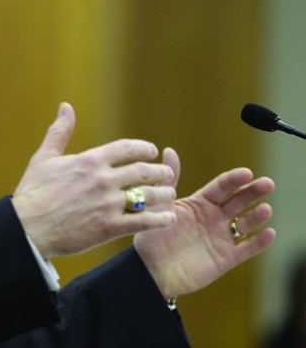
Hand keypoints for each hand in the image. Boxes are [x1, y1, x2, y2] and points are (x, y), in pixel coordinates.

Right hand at [12, 103, 177, 257]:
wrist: (27, 228)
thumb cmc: (33, 192)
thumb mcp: (45, 157)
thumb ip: (60, 131)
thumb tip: (66, 107)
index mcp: (90, 160)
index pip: (127, 148)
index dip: (144, 148)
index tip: (152, 151)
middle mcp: (103, 179)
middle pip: (143, 171)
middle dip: (160, 172)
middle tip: (167, 174)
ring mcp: (107, 204)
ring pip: (148, 195)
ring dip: (164, 194)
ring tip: (170, 194)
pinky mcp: (109, 227)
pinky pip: (144, 222)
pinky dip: (160, 219)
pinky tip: (168, 218)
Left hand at [134, 148, 275, 298]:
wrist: (150, 270)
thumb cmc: (152, 236)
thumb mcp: (161, 206)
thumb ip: (169, 181)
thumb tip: (169, 150)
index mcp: (200, 203)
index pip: (221, 187)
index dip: (234, 180)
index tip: (247, 172)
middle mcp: (214, 218)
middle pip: (238, 201)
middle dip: (253, 192)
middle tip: (267, 183)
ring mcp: (221, 237)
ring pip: (245, 224)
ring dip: (257, 216)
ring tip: (265, 209)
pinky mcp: (226, 258)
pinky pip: (246, 249)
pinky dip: (259, 243)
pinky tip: (269, 233)